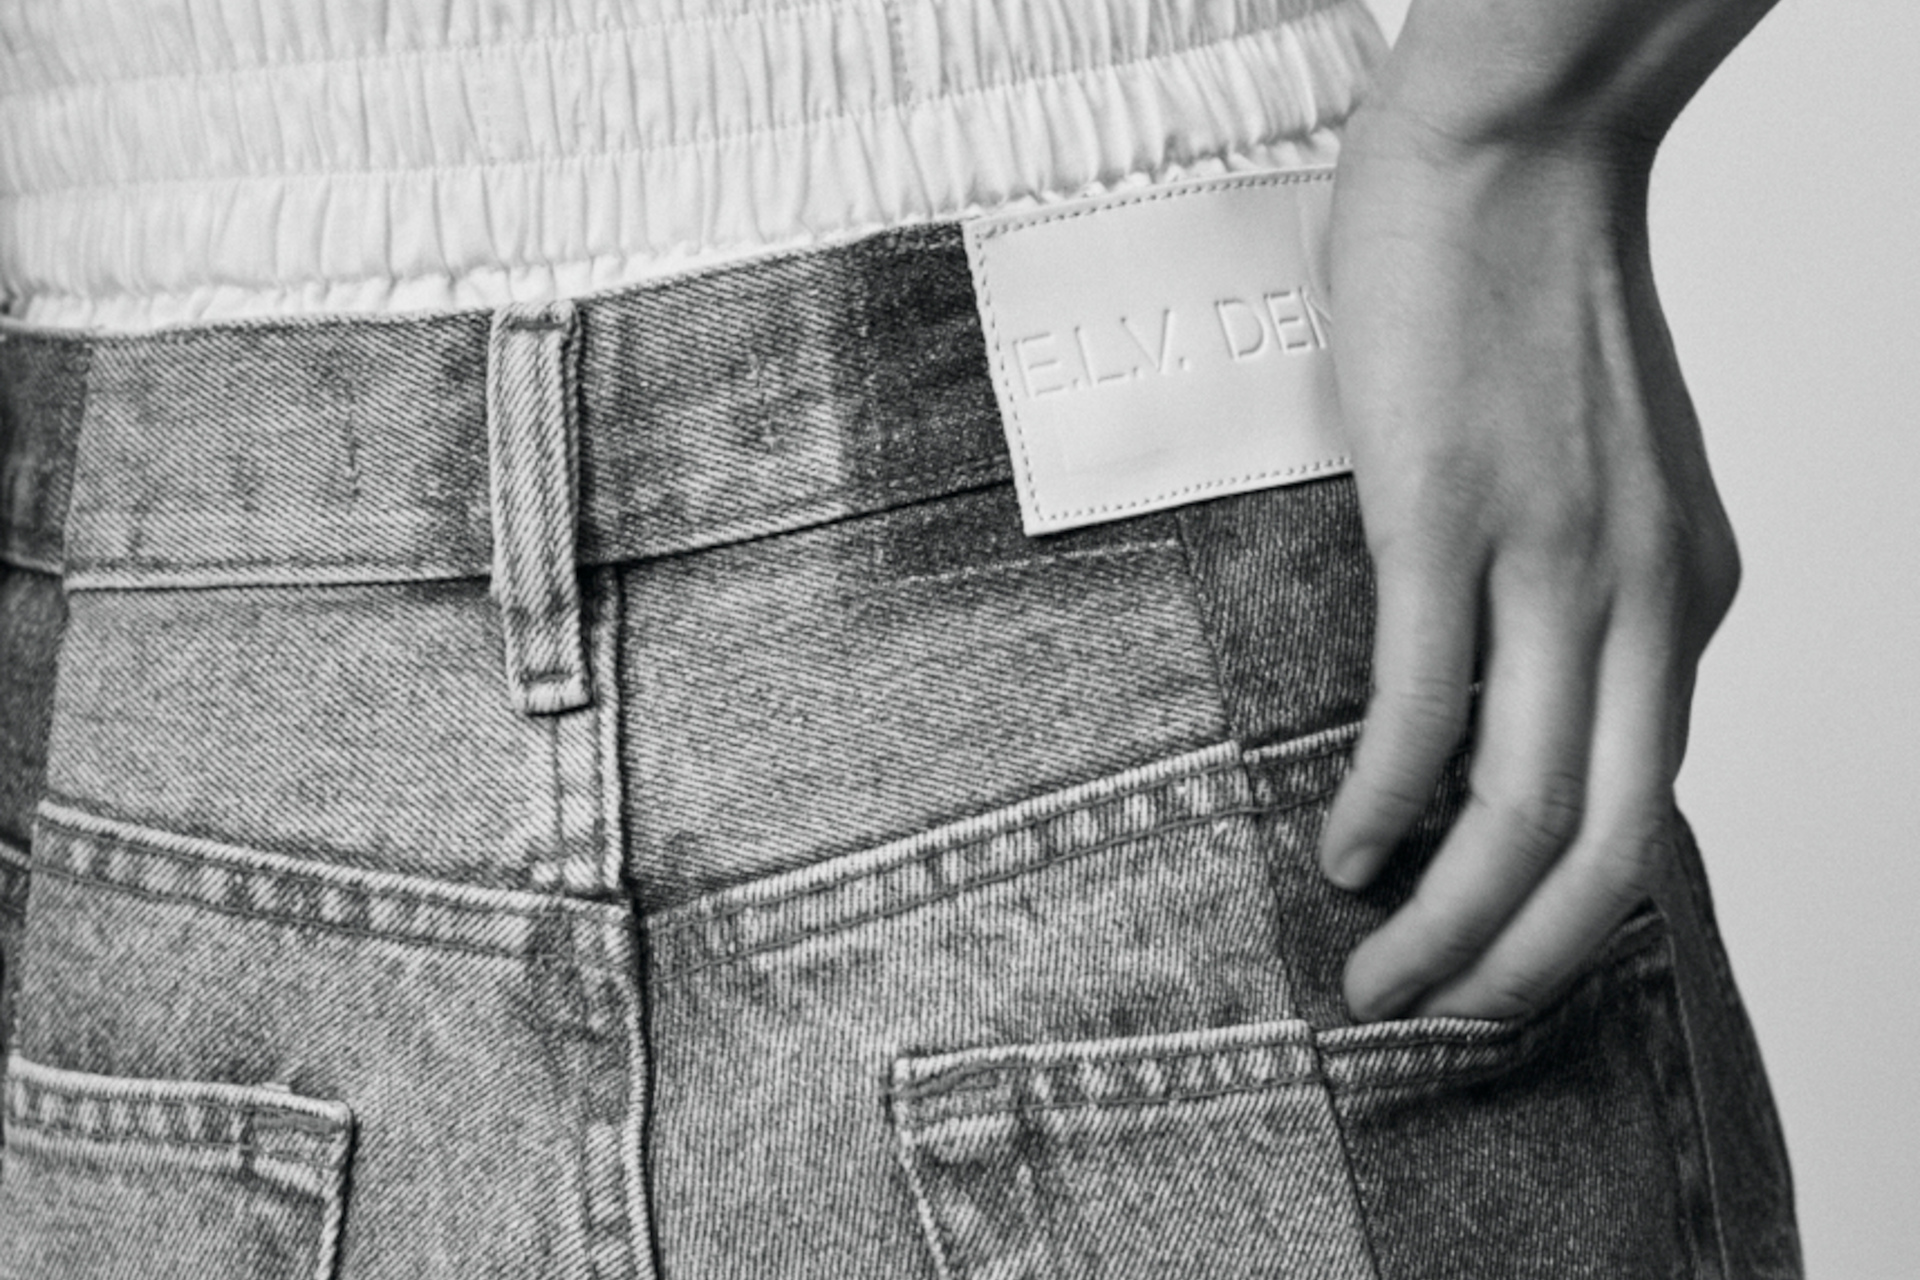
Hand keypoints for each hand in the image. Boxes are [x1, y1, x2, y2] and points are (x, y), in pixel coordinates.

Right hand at [1316, 106, 1741, 1022]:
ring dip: (1449, 919)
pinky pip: (1420, 704)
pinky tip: (1343, 846)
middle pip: (1604, 844)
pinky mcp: (1443, 515)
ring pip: (1523, 802)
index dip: (1569, 923)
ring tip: (1379, 976)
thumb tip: (1489, 705)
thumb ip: (1573, 596)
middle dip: (1518, 966)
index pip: (1646, 809)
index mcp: (1682, 595)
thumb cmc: (1527, 306)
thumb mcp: (1598, 481)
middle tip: (1430, 1020)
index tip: (1491, 970)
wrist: (1513, 149)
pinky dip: (1385, 802)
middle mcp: (1640, 597)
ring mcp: (1547, 557)